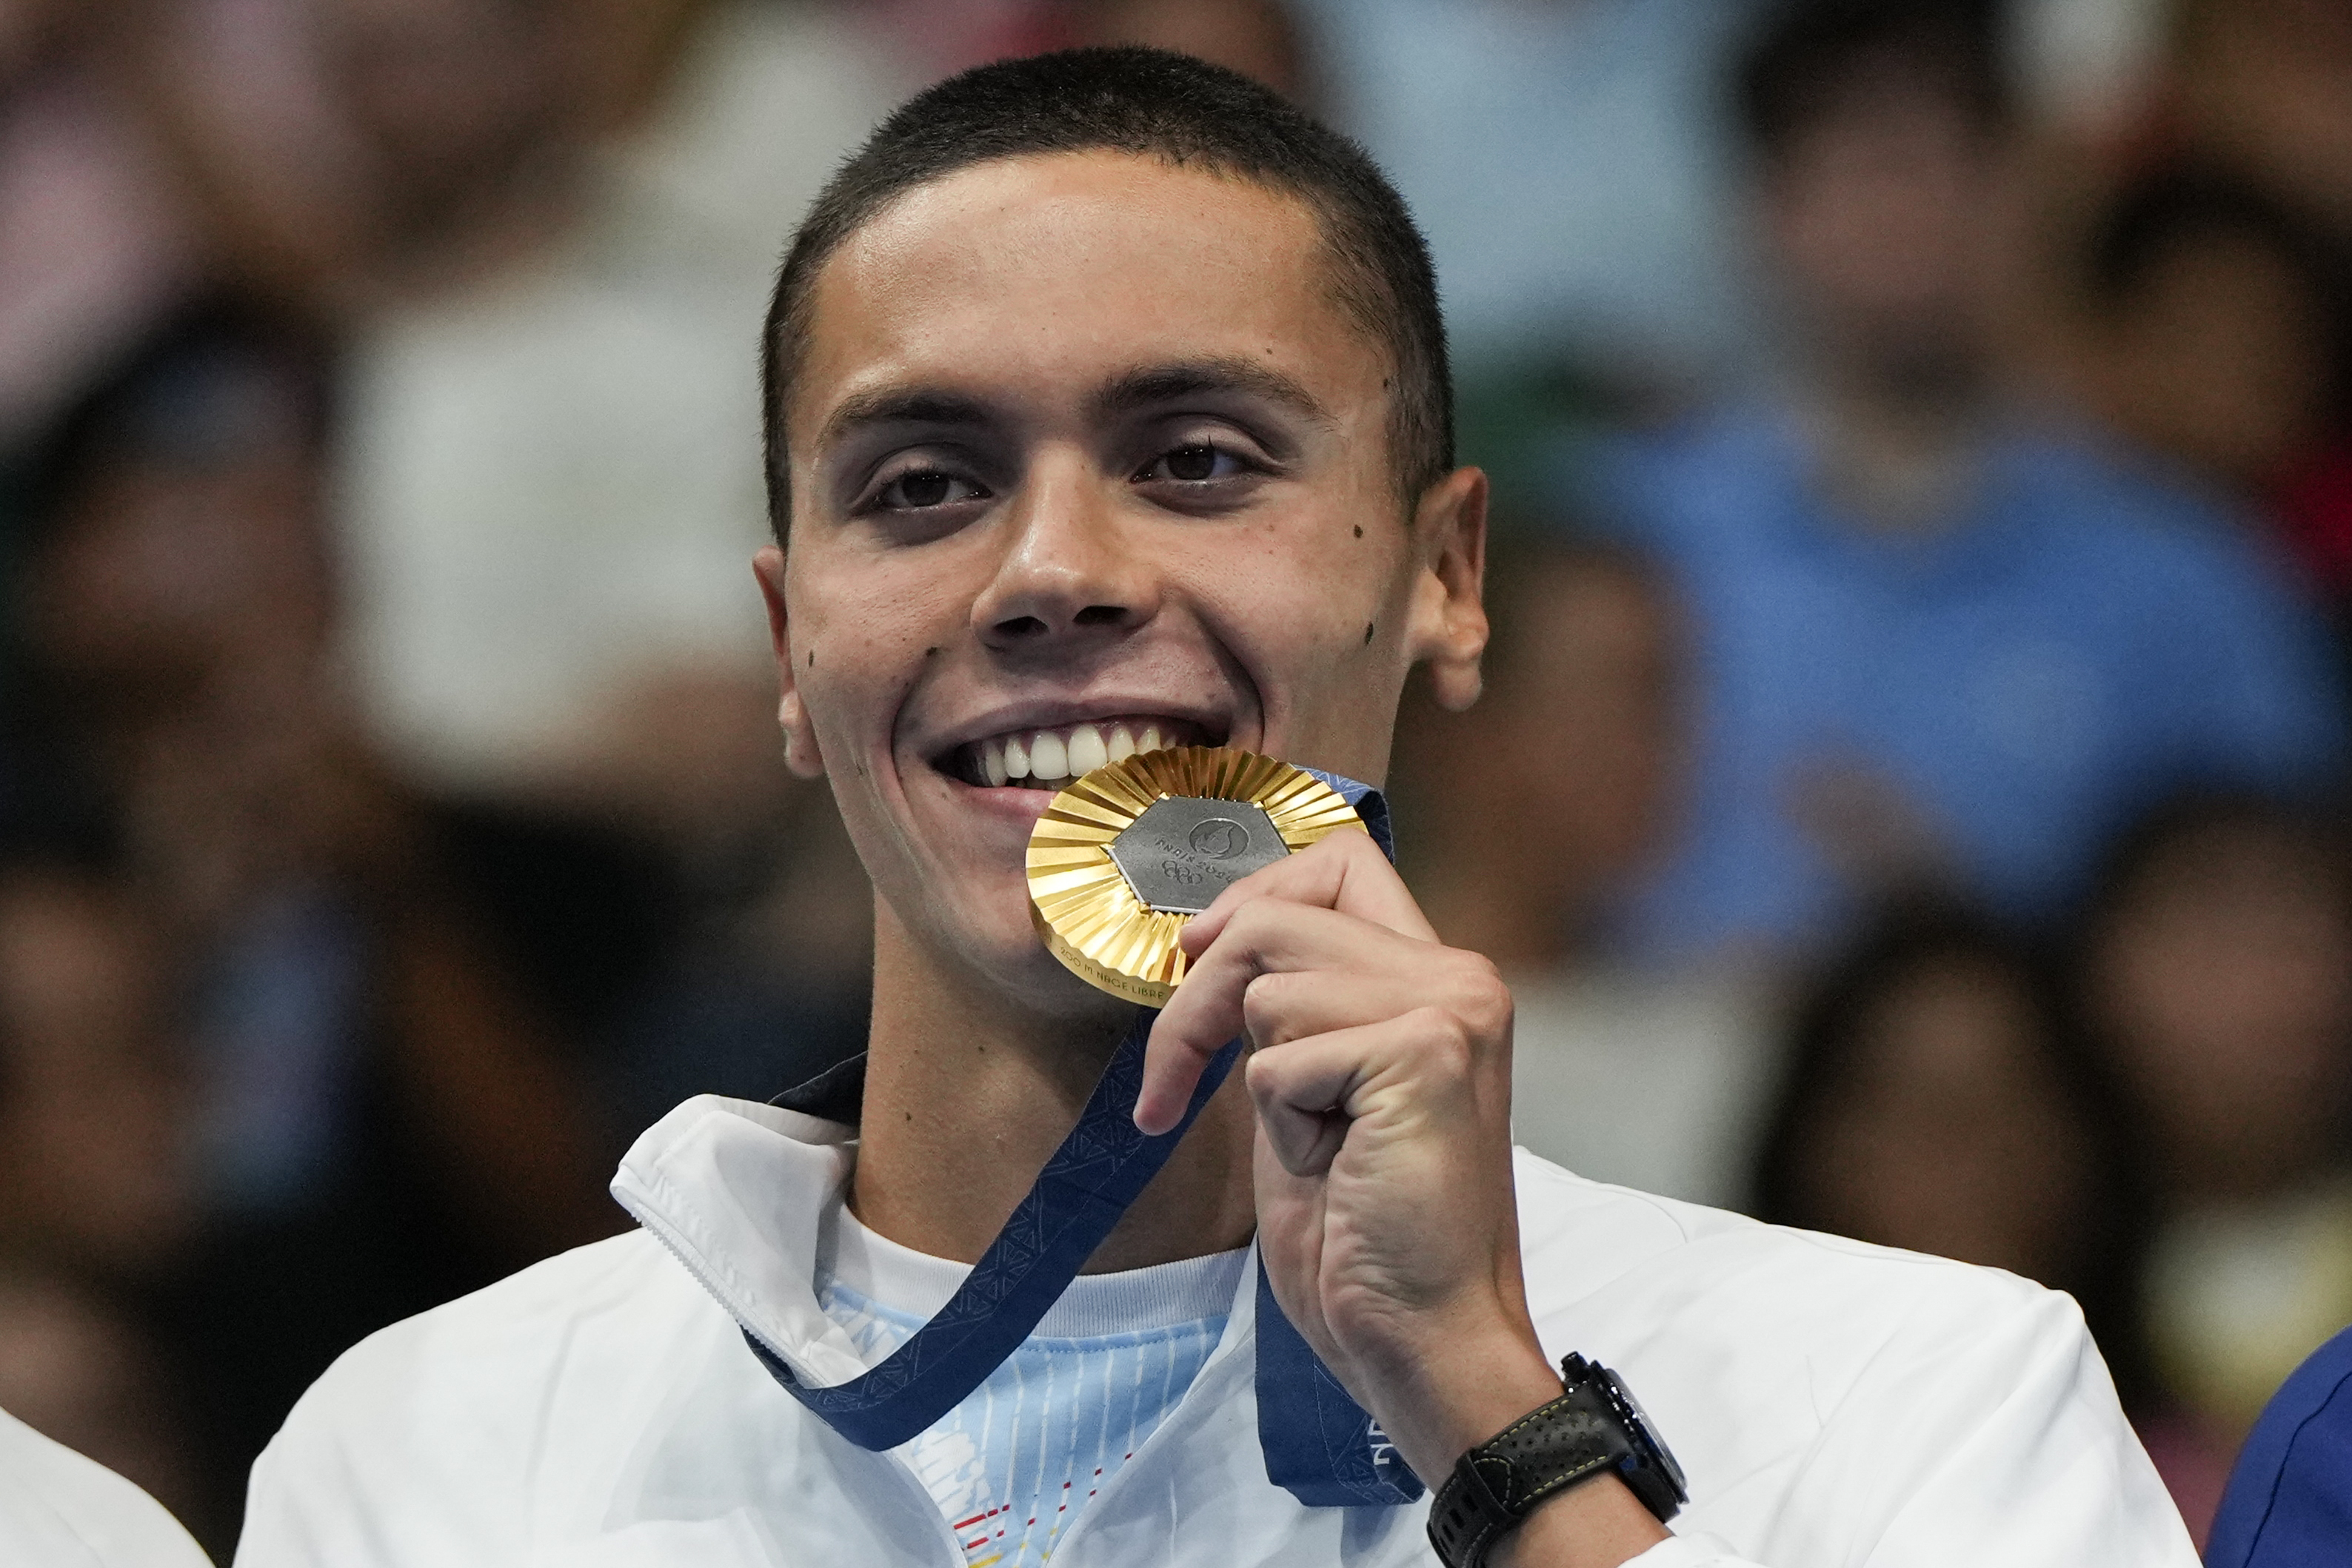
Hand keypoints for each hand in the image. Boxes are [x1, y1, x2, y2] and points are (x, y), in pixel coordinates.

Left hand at [1135, 831, 1671, 1563]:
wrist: (1425, 1336)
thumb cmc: (1366, 1236)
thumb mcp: (1315, 1091)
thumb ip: (1290, 1007)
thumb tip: (1207, 936)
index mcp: (1440, 979)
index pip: (1339, 860)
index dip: (1250, 895)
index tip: (1192, 956)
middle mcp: (1460, 977)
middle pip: (1272, 918)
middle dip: (1194, 1000)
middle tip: (1172, 1085)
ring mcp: (1449, 1009)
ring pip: (1266, 984)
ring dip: (1253, 1078)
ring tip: (1318, 1147)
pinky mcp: (1424, 1053)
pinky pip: (1278, 1058)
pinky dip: (1281, 1123)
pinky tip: (1337, 1167)